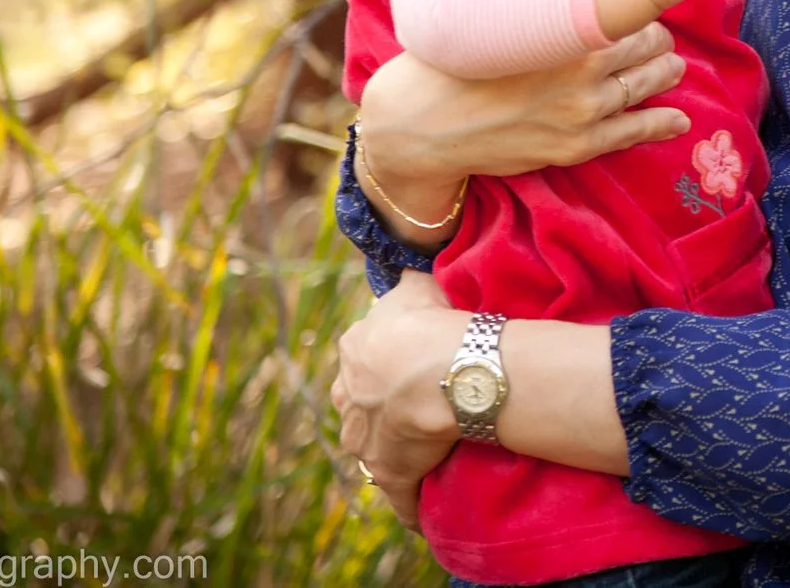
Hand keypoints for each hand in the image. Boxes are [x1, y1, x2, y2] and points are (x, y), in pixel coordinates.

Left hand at [331, 269, 467, 529]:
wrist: (441, 367)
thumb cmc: (429, 323)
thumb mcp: (414, 288)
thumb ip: (406, 287)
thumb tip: (406, 277)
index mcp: (353, 352)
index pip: (362, 362)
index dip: (386, 366)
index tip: (410, 369)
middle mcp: (348, 398)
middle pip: (359, 408)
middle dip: (379, 412)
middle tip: (415, 411)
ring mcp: (364, 440)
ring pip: (372, 450)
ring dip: (393, 453)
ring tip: (425, 455)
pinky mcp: (388, 473)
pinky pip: (401, 499)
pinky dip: (412, 507)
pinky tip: (426, 512)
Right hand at [357, 30, 691, 193]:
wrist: (425, 124)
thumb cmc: (460, 61)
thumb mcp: (503, 17)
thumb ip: (548, 3)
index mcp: (566, 32)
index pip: (631, 14)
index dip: (641, 10)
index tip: (642, 6)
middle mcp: (582, 71)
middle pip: (649, 47)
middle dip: (656, 42)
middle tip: (657, 39)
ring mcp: (583, 113)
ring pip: (649, 85)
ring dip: (664, 74)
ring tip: (669, 68)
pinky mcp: (576, 147)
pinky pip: (636, 133)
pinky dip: (664, 123)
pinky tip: (679, 118)